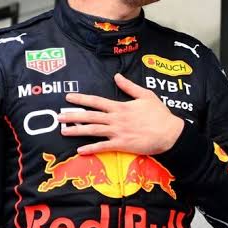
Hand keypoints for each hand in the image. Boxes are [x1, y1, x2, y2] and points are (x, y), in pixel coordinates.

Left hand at [58, 73, 183, 154]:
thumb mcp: (146, 95)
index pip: (97, 101)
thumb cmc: (159, 114)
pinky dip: (91, 149)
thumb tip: (116, 76)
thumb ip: (129, 86)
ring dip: (77, 131)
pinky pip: (103, 147)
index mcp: (120, 106)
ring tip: (63, 131)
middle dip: (73, 116)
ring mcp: (118, 132)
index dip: (81, 99)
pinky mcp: (122, 145)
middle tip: (58, 116)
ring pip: (93, 131)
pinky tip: (79, 150)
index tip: (68, 97)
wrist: (169, 132)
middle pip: (90, 116)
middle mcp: (116, 119)